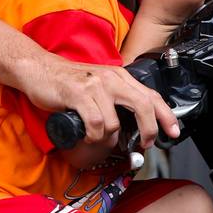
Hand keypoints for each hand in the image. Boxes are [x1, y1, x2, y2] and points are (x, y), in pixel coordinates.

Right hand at [21, 55, 177, 148]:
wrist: (39, 68)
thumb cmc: (68, 81)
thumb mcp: (99, 85)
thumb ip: (117, 99)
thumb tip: (135, 123)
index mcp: (120, 77)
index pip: (151, 95)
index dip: (166, 115)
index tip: (173, 132)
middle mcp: (111, 78)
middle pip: (142, 106)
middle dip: (148, 129)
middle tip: (144, 144)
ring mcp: (95, 85)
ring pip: (114, 122)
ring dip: (106, 137)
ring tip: (95, 135)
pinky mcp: (78, 94)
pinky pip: (95, 124)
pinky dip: (92, 135)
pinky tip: (86, 134)